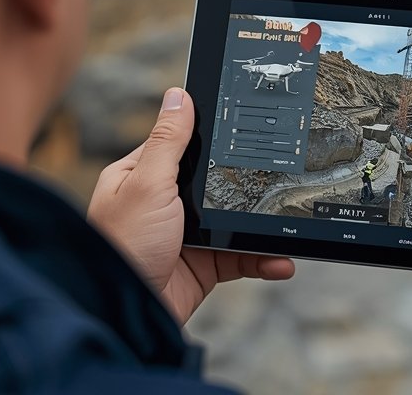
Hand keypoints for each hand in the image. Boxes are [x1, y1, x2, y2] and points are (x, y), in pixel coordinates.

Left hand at [88, 87, 294, 323]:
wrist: (124, 316)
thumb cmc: (123, 247)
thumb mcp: (147, 185)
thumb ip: (168, 142)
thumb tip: (179, 95)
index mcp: (142, 176)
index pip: (182, 144)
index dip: (213, 135)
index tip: (251, 123)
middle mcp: (163, 202)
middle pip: (215, 181)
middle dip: (246, 182)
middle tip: (280, 173)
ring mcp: (185, 235)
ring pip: (233, 219)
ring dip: (262, 225)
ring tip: (288, 222)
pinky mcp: (202, 265)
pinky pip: (240, 256)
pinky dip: (263, 258)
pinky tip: (281, 259)